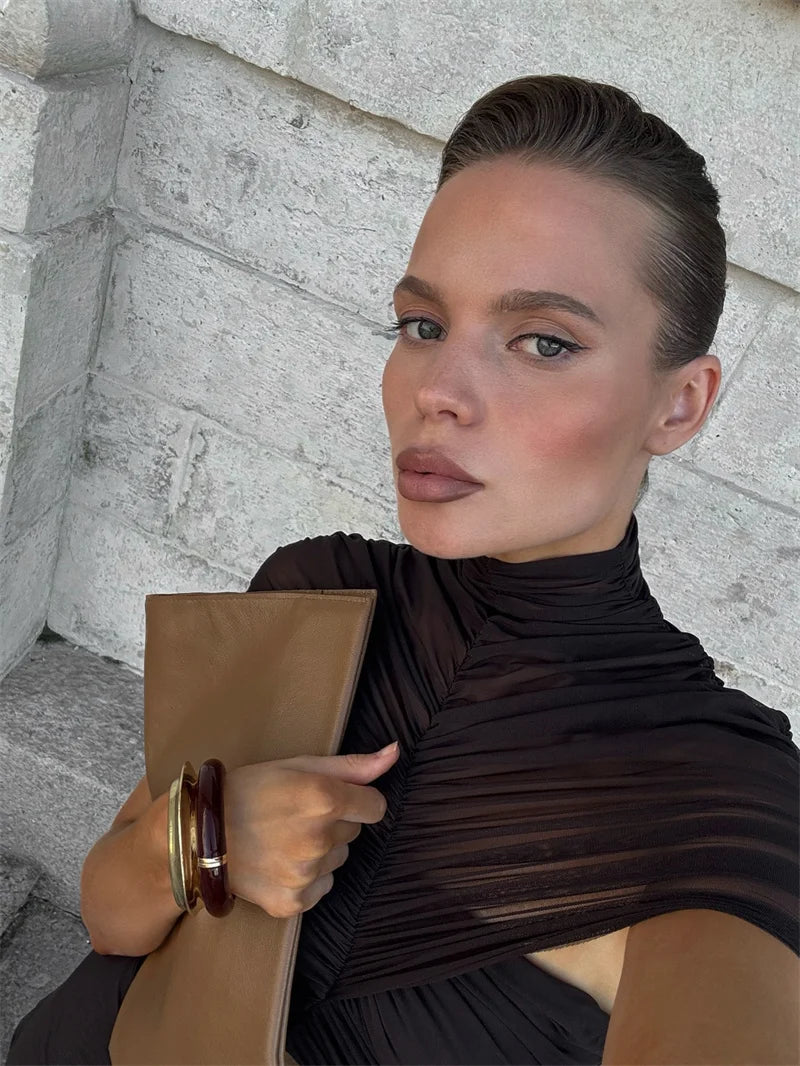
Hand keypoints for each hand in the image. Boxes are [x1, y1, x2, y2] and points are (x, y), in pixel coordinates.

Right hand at [222, 742, 399, 917]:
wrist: (198, 833)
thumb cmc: (249, 790)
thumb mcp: (299, 765)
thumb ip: (352, 765)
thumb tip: (395, 753)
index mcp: (324, 799)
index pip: (375, 807)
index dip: (356, 800)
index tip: (333, 799)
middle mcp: (319, 839)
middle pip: (353, 832)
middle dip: (333, 822)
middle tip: (296, 815)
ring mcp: (306, 874)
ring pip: (337, 860)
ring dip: (320, 850)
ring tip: (284, 838)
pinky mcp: (293, 902)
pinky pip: (321, 888)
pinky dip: (307, 878)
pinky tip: (279, 862)